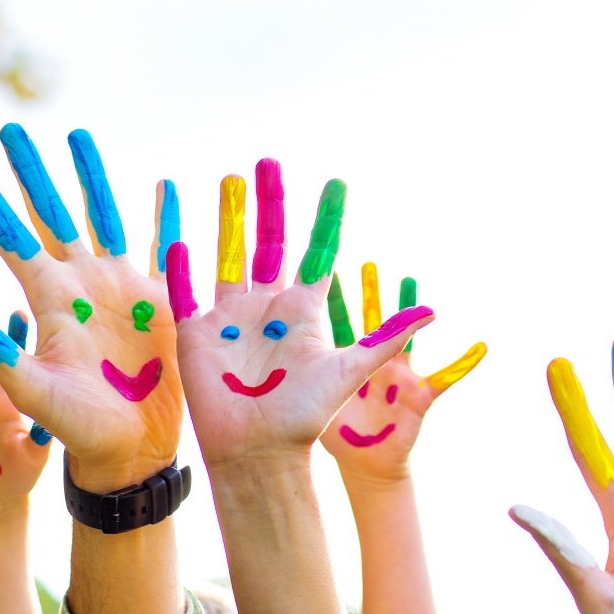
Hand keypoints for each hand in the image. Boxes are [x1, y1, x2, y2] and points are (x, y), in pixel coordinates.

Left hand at [0, 125, 180, 491]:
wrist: (129, 449)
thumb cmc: (77, 428)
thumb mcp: (32, 389)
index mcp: (48, 298)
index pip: (10, 235)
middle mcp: (80, 284)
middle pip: (51, 213)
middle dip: (31, 171)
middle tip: (10, 130)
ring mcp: (119, 288)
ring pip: (102, 217)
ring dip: (89, 177)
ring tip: (76, 136)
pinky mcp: (159, 301)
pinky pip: (164, 249)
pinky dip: (166, 218)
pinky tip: (161, 187)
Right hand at [164, 159, 435, 467]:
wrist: (260, 451)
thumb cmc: (305, 415)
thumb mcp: (350, 369)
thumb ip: (385, 336)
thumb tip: (433, 309)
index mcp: (303, 311)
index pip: (318, 252)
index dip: (327, 218)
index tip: (337, 183)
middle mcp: (268, 307)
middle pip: (268, 242)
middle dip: (270, 203)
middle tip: (270, 162)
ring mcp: (231, 318)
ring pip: (228, 255)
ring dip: (229, 219)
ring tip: (230, 180)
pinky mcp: (198, 335)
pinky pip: (187, 293)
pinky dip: (183, 269)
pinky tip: (180, 240)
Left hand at [321, 262, 483, 482]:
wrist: (365, 466)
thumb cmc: (341, 436)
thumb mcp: (319, 406)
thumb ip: (300, 381)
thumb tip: (271, 360)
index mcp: (346, 362)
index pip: (337, 321)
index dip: (333, 296)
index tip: (327, 267)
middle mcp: (374, 363)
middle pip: (371, 321)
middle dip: (369, 294)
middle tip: (367, 265)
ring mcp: (398, 376)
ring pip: (404, 338)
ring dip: (408, 311)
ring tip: (409, 281)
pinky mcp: (419, 396)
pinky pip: (447, 378)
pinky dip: (465, 364)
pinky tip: (481, 347)